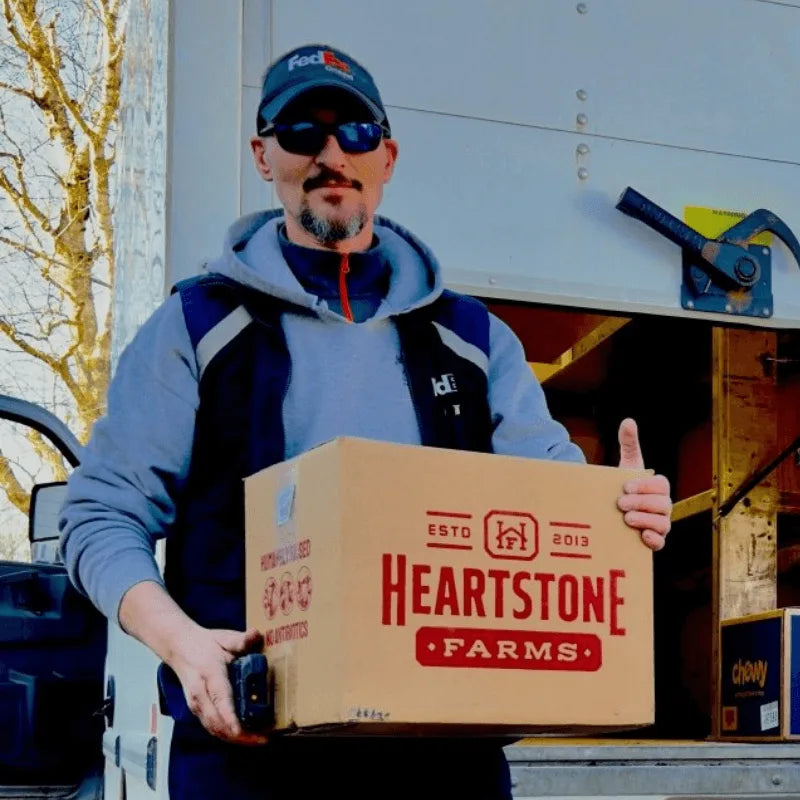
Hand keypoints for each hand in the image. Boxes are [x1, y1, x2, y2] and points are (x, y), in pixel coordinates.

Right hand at [170, 624, 267, 744]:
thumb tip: (256, 635)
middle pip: (217, 723)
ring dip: (235, 739)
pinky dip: (228, 735)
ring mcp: (196, 705)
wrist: (179, 647)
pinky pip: (212, 728)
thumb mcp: (224, 638)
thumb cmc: (205, 644)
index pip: (220, 700)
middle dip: (240, 736)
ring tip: (259, 740)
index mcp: (210, 675)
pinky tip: (245, 736)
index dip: (230, 718)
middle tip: (264, 739)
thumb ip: (241, 639)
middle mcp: (200, 695)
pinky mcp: (197, 711)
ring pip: (214, 730)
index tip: (242, 730)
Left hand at [616, 417, 671, 550]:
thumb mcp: (627, 465)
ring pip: (663, 523)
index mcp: (659, 487)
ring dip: (645, 520)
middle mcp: (664, 506)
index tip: (625, 486)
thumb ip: (628, 443)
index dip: (644, 486)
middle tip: (620, 503)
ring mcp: (661, 524)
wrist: (615, 511)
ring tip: (626, 519)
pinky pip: (660, 543)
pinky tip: (641, 536)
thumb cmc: (625, 487)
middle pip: (662, 504)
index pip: (661, 485)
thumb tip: (628, 421)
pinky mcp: (654, 540)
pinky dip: (653, 540)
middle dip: (641, 503)